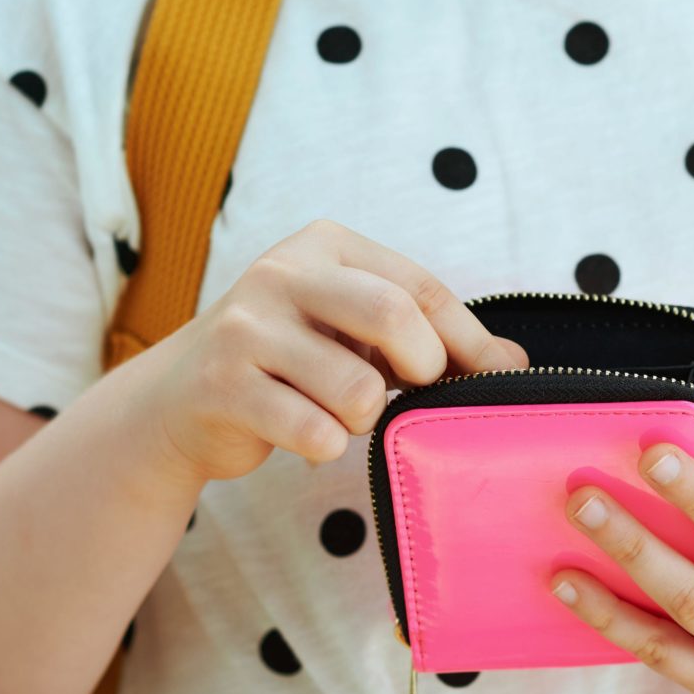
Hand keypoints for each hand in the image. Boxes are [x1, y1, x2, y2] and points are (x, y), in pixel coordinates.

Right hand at [136, 218, 527, 482]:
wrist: (178, 402)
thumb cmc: (289, 364)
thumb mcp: (356, 335)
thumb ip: (431, 340)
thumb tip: (515, 365)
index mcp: (324, 246)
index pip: (420, 288)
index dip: (466, 342)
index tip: (495, 378)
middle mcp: (281, 273)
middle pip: (394, 316)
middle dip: (422, 369)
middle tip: (409, 393)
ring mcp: (245, 328)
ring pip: (355, 389)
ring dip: (364, 419)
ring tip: (339, 414)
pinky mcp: (222, 385)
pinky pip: (312, 431)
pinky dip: (325, 446)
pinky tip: (304, 435)